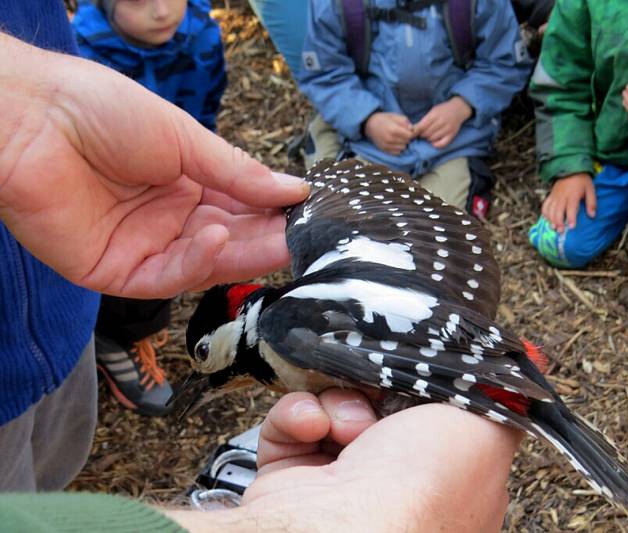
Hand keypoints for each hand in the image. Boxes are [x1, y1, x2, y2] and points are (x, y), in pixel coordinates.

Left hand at [0, 34, 308, 298]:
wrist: (30, 117)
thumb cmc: (100, 111)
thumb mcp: (184, 138)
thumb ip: (238, 172)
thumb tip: (295, 190)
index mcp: (185, 182)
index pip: (240, 207)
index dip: (273, 211)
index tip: (308, 214)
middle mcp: (168, 219)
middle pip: (228, 239)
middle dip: (266, 238)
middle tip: (304, 238)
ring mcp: (143, 247)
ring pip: (204, 263)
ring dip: (241, 253)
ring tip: (278, 241)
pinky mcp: (116, 272)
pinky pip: (166, 276)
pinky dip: (196, 262)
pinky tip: (218, 237)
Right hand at [165, 390, 519, 531]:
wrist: (340, 528)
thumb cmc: (424, 490)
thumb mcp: (487, 433)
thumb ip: (503, 400)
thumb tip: (526, 366)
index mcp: (448, 475)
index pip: (437, 414)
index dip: (426, 386)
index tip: (421, 366)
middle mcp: (395, 483)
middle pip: (383, 402)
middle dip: (378, 388)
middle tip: (382, 392)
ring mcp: (342, 480)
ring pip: (337, 405)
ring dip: (341, 402)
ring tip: (350, 423)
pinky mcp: (294, 476)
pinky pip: (294, 421)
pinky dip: (300, 415)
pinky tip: (314, 427)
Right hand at [364, 112, 414, 154]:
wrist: (370, 125)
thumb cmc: (384, 119)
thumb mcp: (395, 116)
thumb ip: (405, 121)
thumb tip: (412, 129)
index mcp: (393, 129)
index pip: (409, 135)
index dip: (411, 132)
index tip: (408, 129)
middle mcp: (390, 139)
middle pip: (407, 142)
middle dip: (407, 137)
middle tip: (402, 133)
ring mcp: (387, 146)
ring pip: (403, 148)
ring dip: (403, 143)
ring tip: (398, 137)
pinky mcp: (385, 150)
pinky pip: (397, 152)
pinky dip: (398, 148)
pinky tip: (395, 142)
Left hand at [413, 96, 472, 148]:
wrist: (458, 109)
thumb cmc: (443, 110)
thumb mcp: (432, 111)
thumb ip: (424, 120)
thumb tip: (412, 129)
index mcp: (435, 115)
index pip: (422, 126)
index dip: (416, 131)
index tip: (413, 132)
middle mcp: (441, 122)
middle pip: (426, 133)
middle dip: (422, 135)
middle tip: (422, 133)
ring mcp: (447, 129)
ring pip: (433, 139)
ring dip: (428, 139)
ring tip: (428, 136)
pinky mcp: (452, 135)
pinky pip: (442, 144)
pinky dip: (436, 145)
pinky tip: (434, 142)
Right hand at [541, 172, 595, 232]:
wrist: (570, 169)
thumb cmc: (582, 181)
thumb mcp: (590, 190)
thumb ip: (591, 203)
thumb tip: (592, 216)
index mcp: (573, 195)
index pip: (571, 209)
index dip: (571, 219)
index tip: (572, 227)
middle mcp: (562, 197)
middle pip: (558, 212)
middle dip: (559, 223)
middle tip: (561, 231)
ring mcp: (555, 196)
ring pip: (550, 210)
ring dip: (551, 220)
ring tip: (554, 228)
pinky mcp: (550, 196)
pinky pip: (545, 205)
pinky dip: (545, 213)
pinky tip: (548, 220)